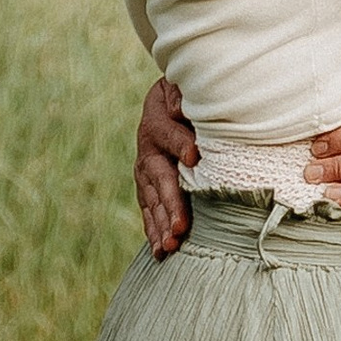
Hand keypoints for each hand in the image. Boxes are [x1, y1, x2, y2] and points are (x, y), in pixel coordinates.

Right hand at [135, 77, 199, 255]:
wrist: (168, 100)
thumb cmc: (184, 94)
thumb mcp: (180, 87)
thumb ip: (180, 96)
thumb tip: (180, 110)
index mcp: (157, 121)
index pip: (168, 134)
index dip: (180, 145)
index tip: (195, 158)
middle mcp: (147, 149)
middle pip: (159, 178)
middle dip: (170, 204)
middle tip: (180, 227)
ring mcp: (145, 171)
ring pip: (152, 200)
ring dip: (161, 225)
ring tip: (171, 246)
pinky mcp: (146, 187)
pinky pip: (149, 210)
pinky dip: (154, 231)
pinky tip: (161, 252)